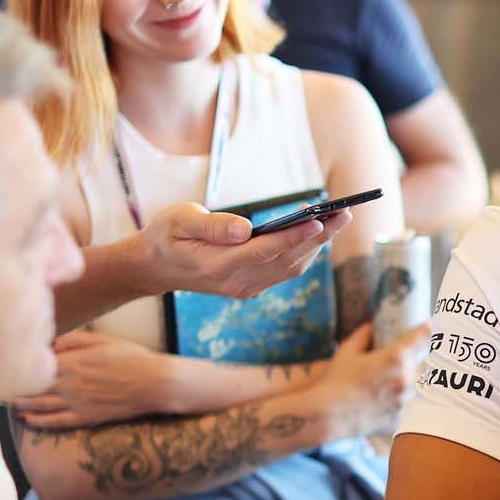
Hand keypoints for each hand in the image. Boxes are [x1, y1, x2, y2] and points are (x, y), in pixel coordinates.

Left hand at [11, 332, 177, 428]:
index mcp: (71, 362)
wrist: (156, 383)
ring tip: (1, 402)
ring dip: (17, 405)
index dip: (12, 366)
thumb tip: (49, 343)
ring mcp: (76, 403)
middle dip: (8, 387)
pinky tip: (26, 420)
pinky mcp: (86, 417)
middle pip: (29, 387)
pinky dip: (38, 421)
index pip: (32, 365)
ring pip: (38, 406)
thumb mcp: (103, 340)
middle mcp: (69, 384)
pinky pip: (56, 422)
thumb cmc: (132, 357)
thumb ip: (73, 341)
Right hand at [141, 201, 350, 298]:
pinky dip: (304, 251)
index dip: (294, 237)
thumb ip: (211, 225)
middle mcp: (236, 281)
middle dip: (319, 236)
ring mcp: (245, 287)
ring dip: (317, 244)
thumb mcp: (179, 220)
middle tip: (344, 212)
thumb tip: (245, 228)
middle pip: (287, 260)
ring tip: (337, 217)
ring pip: (291, 268)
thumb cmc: (166, 235)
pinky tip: (316, 231)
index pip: (264, 251)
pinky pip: (285, 271)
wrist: (155, 267)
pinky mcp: (251, 286)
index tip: (319, 219)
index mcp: (216, 265)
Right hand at [308, 323, 427, 438]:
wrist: (328, 416)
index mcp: (395, 358)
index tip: (429, 326)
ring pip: (416, 387)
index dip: (426, 330)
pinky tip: (382, 402)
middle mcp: (406, 378)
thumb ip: (363, 335)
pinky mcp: (400, 418)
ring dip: (408, 382)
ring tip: (388, 384)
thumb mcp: (347, 352)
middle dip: (417, 360)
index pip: (421, 338)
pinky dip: (399, 402)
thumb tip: (371, 324)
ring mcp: (405, 400)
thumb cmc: (336, 381)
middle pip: (424, 364)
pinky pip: (406, 406)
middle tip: (405, 359)